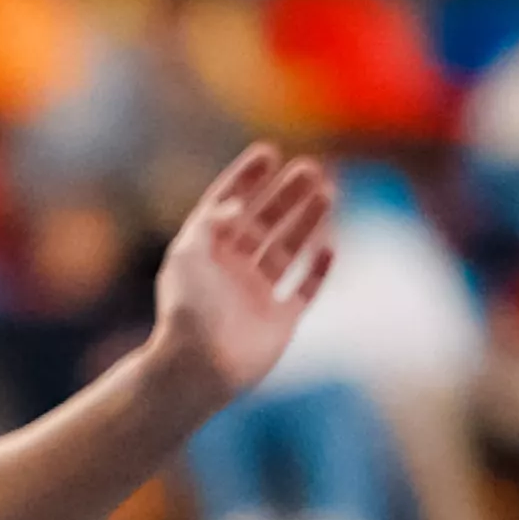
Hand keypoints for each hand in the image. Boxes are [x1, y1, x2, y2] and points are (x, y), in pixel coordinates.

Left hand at [133, 142, 339, 411]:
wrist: (198, 368)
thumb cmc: (187, 310)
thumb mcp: (188, 254)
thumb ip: (210, 223)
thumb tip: (235, 205)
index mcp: (204, 252)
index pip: (226, 205)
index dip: (246, 178)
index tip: (268, 151)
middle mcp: (231, 270)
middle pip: (263, 222)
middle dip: (286, 195)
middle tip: (311, 168)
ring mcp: (256, 296)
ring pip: (287, 250)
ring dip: (306, 221)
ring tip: (328, 192)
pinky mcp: (278, 322)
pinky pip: (303, 291)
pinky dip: (318, 270)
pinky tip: (331, 246)